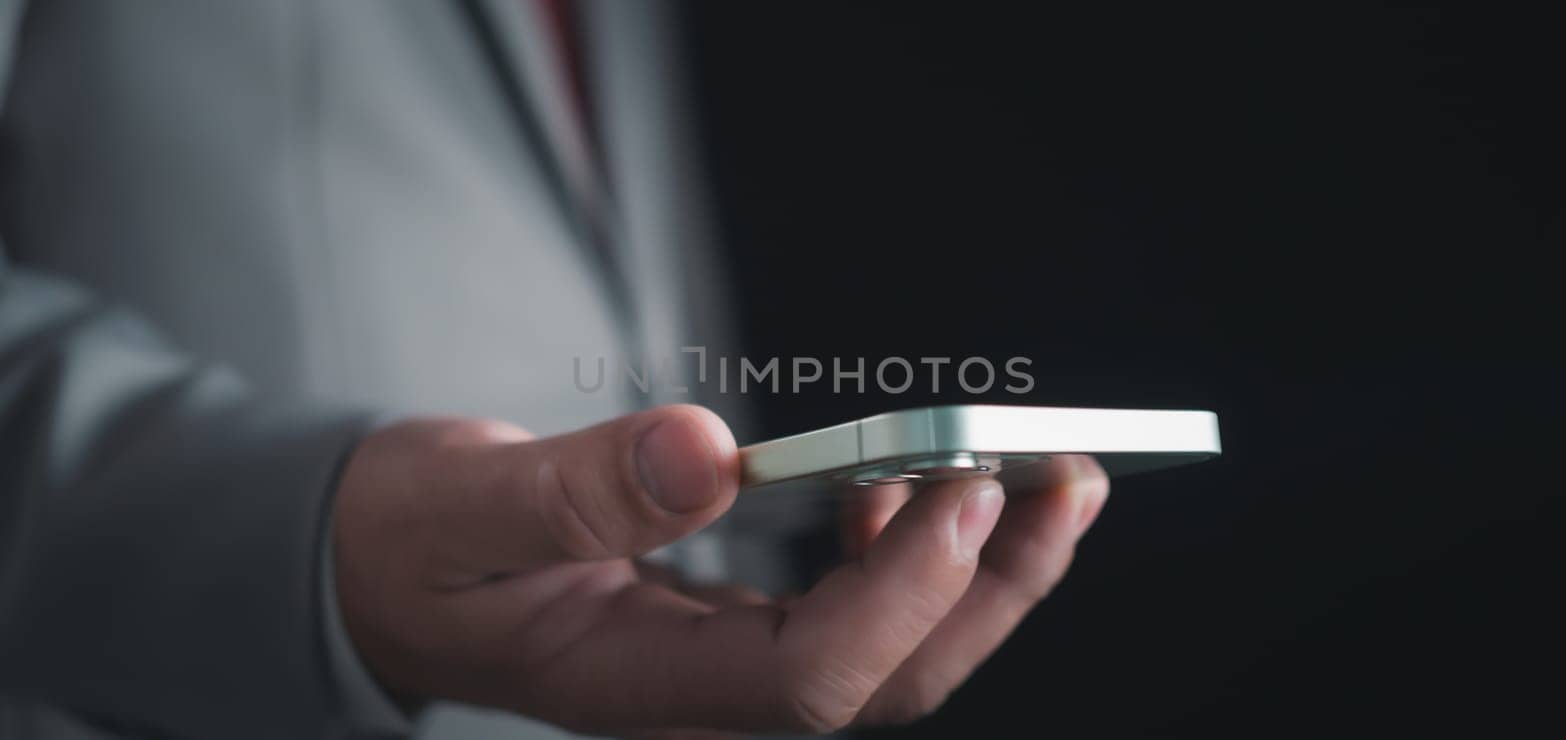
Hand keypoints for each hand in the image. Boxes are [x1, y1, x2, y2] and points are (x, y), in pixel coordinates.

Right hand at [333, 405, 1107, 734]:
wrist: (385, 577)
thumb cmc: (408, 546)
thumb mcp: (458, 505)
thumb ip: (574, 489)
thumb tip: (707, 452)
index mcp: (633, 687)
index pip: (806, 679)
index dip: (898, 597)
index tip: (962, 488)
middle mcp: (699, 698)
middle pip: (884, 685)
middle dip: (991, 591)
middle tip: (1065, 479)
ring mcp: (726, 671)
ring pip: (889, 657)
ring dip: (979, 573)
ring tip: (1038, 472)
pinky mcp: (739, 630)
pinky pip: (857, 614)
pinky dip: (914, 552)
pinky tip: (917, 484)